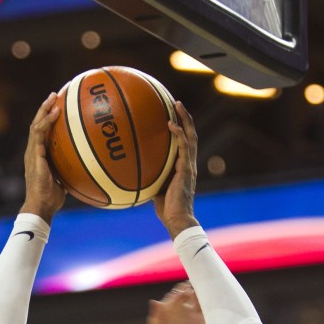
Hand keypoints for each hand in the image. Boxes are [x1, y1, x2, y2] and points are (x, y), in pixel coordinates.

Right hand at [21, 93, 65, 224]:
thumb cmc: (52, 199)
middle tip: (54, 96)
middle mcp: (32, 152)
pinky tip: (56, 112)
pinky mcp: (34, 155)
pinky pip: (39, 133)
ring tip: (53, 97)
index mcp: (38, 156)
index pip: (41, 133)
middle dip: (45, 109)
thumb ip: (69, 172)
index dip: (47, 120)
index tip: (57, 108)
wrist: (41, 207)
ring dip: (44, 110)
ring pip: (36, 125)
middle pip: (37, 124)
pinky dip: (47, 121)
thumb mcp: (63, 182)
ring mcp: (32, 153)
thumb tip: (84, 170)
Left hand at [146, 282, 205, 323]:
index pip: (176, 293)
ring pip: (197, 298)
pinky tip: (209, 305)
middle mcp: (180, 306)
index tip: (185, 292)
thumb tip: (154, 301)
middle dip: (192, 290)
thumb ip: (156, 316)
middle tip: (195, 292)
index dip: (181, 290)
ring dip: (201, 295)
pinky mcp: (198, 320)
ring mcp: (190, 312)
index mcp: (168, 306)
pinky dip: (207, 306)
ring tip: (203, 296)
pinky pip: (204, 310)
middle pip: (188, 292)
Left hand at [153, 101, 198, 239]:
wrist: (177, 219)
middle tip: (176, 103)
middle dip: (185, 118)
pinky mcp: (186, 169)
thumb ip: (149, 177)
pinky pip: (184, 147)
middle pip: (190, 135)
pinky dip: (178, 134)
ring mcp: (189, 166)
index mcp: (183, 168)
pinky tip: (170, 124)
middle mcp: (189, 164)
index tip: (172, 116)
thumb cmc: (165, 209)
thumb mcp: (154, 189)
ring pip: (190, 136)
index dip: (180, 129)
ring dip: (184, 119)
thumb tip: (133, 171)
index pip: (184, 144)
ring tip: (176, 105)